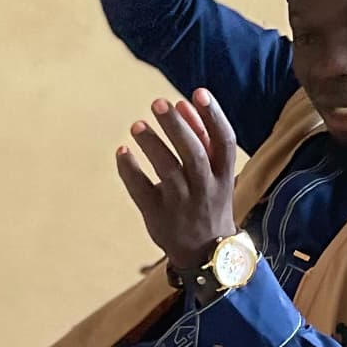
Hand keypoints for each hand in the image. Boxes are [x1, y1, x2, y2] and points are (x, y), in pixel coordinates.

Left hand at [115, 88, 239, 274]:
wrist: (206, 254)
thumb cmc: (209, 202)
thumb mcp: (218, 174)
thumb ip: (204, 139)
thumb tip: (184, 103)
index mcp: (224, 176)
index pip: (224, 142)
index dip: (213, 116)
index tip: (198, 92)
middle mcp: (205, 190)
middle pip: (193, 154)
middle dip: (177, 127)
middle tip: (159, 102)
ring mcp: (181, 205)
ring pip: (167, 172)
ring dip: (152, 144)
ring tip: (137, 124)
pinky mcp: (157, 216)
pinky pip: (142, 191)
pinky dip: (130, 170)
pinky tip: (122, 151)